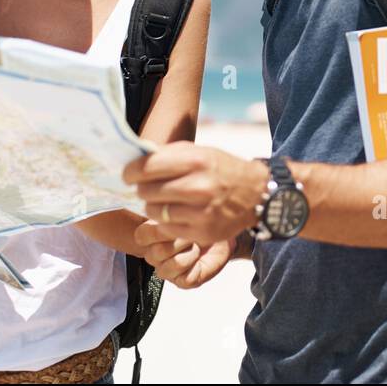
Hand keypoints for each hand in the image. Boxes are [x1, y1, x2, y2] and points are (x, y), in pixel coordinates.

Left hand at [123, 141, 268, 245]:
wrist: (257, 195)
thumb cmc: (223, 170)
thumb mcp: (201, 152)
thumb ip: (170, 154)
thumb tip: (137, 158)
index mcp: (197, 161)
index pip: (147, 168)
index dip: (131, 172)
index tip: (128, 174)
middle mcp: (199, 187)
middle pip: (147, 191)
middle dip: (142, 189)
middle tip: (146, 188)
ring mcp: (201, 213)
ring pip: (153, 212)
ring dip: (152, 207)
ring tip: (161, 201)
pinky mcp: (203, 233)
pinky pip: (167, 229)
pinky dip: (165, 222)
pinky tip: (174, 214)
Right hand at [134, 220, 233, 288]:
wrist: (220, 233)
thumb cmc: (200, 222)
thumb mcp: (184, 212)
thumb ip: (169, 214)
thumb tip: (164, 215)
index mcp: (150, 236)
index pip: (142, 236)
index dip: (159, 230)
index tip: (174, 223)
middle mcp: (154, 254)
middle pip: (157, 252)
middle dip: (180, 240)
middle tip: (191, 235)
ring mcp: (166, 270)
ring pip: (170, 267)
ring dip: (190, 254)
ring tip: (196, 247)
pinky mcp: (182, 282)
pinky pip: (186, 279)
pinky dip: (197, 267)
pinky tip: (199, 260)